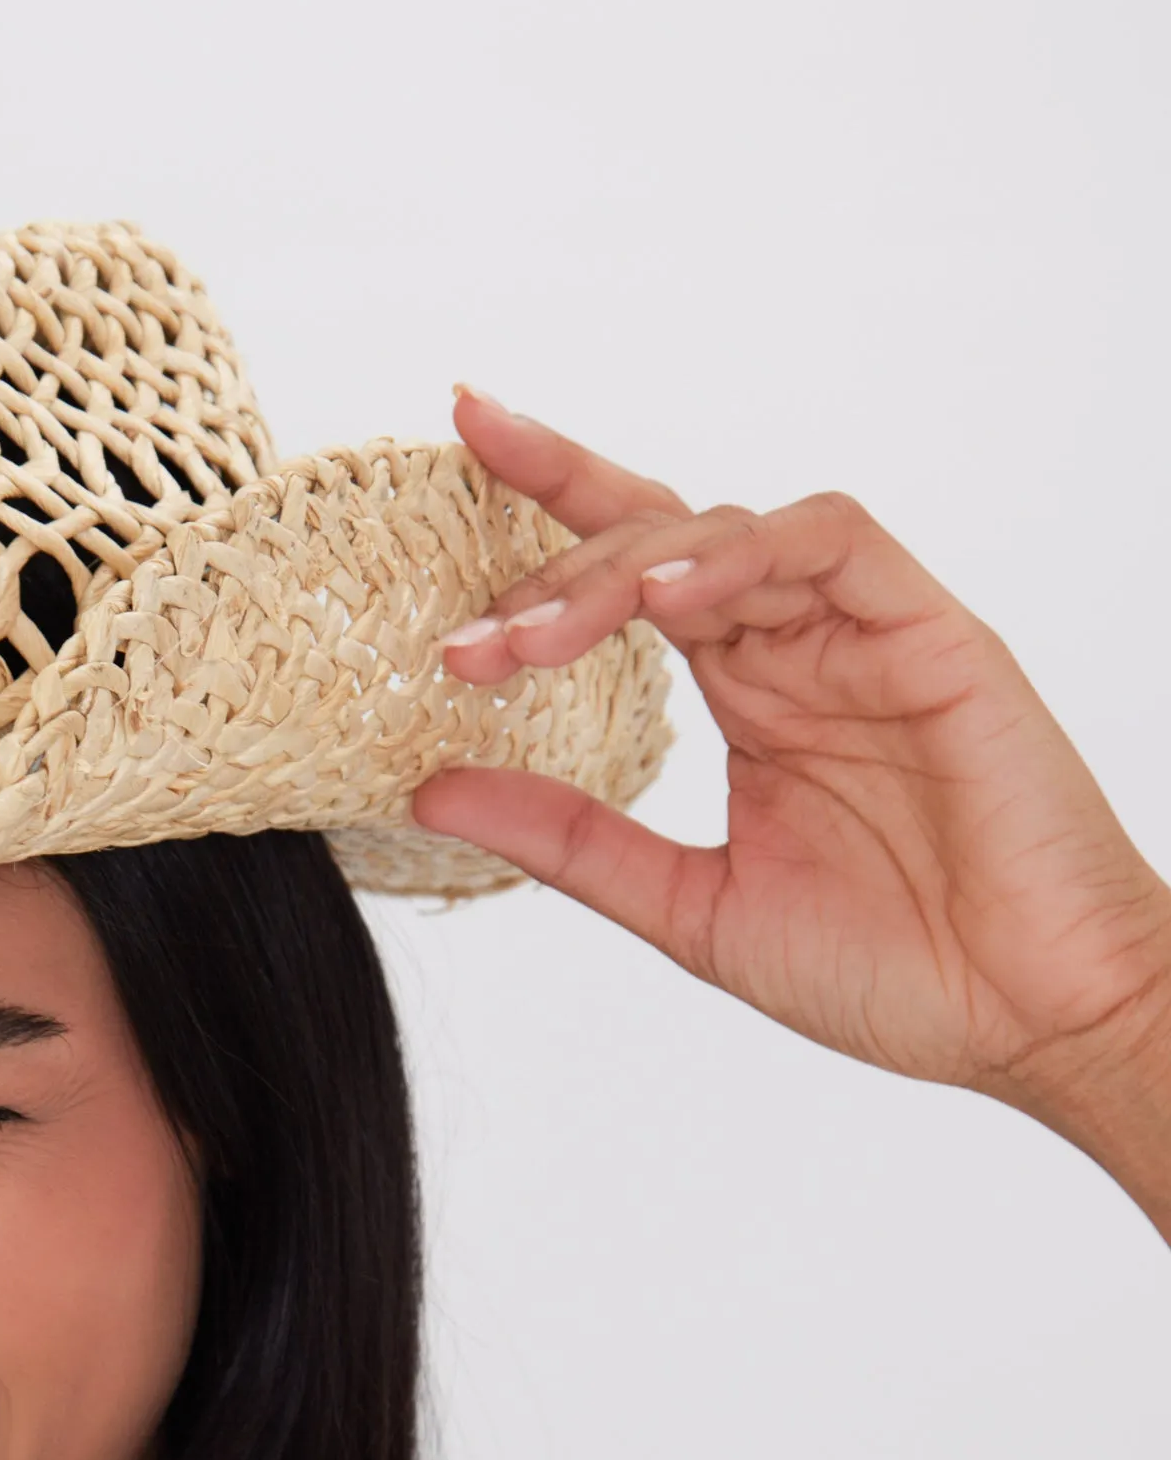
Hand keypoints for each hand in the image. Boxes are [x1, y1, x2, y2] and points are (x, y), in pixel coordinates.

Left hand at [414, 395, 1170, 1148]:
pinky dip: (738, 550)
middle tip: (466, 644)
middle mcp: (796, 646)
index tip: (457, 441)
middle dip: (548, 563)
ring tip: (537, 636)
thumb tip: (429, 789)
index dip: (546, 502)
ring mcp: (861, 632)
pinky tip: (664, 593)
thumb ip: (570, 841)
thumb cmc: (893, 970)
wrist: (1030, 1018)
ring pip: (724, 528)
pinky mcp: (929, 630)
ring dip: (618, 565)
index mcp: (747, 695)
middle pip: (657, 534)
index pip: (628, 570)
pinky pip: (829, 540)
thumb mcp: (691, 907)